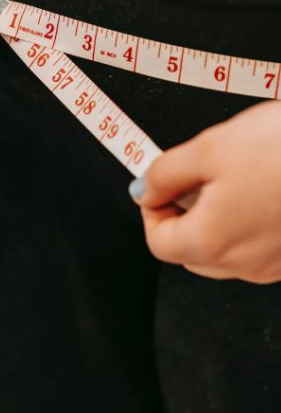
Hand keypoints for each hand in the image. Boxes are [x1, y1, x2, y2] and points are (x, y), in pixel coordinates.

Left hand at [129, 100, 280, 282]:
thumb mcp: (209, 149)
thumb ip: (165, 173)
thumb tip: (145, 189)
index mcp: (211, 242)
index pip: (158, 242)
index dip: (151, 210)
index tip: (158, 185)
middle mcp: (242, 263)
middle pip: (188, 251)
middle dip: (182, 215)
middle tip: (193, 177)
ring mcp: (272, 264)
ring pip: (223, 251)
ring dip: (213, 220)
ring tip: (231, 178)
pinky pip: (255, 247)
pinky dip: (245, 224)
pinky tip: (259, 189)